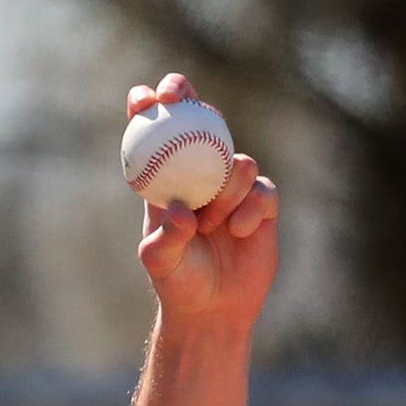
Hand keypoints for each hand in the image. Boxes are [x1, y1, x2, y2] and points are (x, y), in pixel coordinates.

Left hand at [129, 74, 279, 331]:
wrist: (214, 309)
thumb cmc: (178, 283)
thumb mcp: (160, 262)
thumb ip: (165, 236)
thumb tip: (181, 210)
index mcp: (167, 182)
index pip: (157, 136)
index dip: (150, 110)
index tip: (143, 98)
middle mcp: (200, 176)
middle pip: (200, 121)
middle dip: (190, 99)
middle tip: (179, 97)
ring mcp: (233, 187)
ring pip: (238, 161)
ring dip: (226, 190)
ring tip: (214, 225)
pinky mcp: (262, 203)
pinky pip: (262, 189)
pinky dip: (250, 208)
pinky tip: (240, 231)